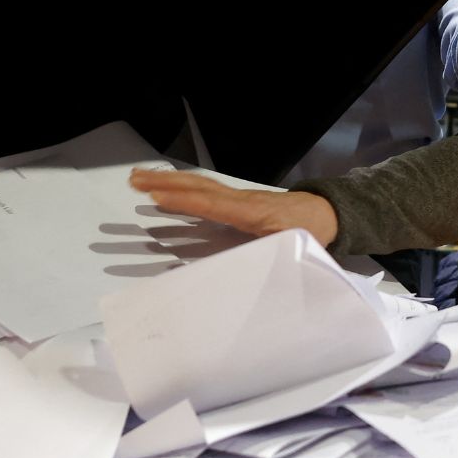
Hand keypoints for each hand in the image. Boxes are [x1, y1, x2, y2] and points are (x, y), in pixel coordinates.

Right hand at [128, 169, 338, 245]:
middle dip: (164, 183)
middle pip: (198, 186)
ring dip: (167, 181)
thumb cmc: (310, 234)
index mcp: (253, 213)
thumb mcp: (295, 250)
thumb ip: (274, 261)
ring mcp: (237, 198)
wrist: (325, 213)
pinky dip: (180, 188)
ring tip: (136, 178)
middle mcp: (240, 200)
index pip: (213, 204)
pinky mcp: (235, 201)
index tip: (157, 196)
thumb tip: (251, 278)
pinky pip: (203, 192)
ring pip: (198, 185)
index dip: (185, 201)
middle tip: (132, 181)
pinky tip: (162, 191)